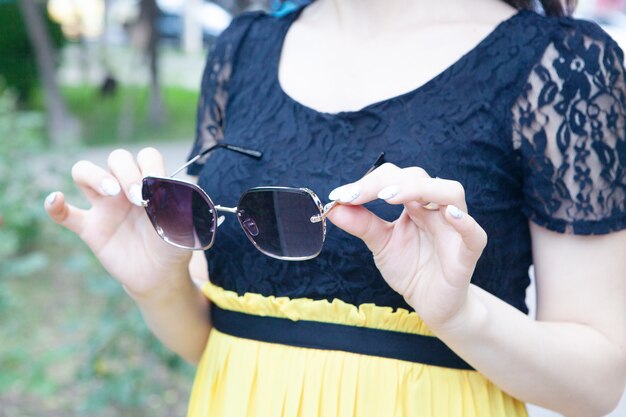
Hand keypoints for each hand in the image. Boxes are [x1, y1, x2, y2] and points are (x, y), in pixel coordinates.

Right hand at [45, 148, 191, 297]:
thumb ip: (176, 207)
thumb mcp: (182, 227)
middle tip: (138, 198)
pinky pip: (64, 214)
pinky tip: (56, 200)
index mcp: (150, 184)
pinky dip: (55, 206)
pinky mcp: (90, 229)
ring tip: (111, 192)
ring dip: (95, 175)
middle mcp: (126, 189)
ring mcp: (105, 207)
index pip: (146, 157)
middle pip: (117, 158)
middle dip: (126, 171)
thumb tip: (163, 190)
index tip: (157, 188)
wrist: (160, 275)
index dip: (150, 166)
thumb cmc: (173, 245)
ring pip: (84, 172)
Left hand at [326, 163, 486, 329]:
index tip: (339, 196)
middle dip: (387, 182)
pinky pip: (474, 234)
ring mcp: (454, 228)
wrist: (430, 303)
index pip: (395, 177)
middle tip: (358, 195)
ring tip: (390, 197)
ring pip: (450, 192)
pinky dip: (464, 222)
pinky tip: (448, 215)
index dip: (367, 182)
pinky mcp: (467, 253)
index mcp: (415, 203)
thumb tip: (333, 207)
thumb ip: (361, 224)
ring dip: (420, 189)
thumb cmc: (410, 268)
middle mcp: (436, 208)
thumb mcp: (380, 244)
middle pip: (420, 177)